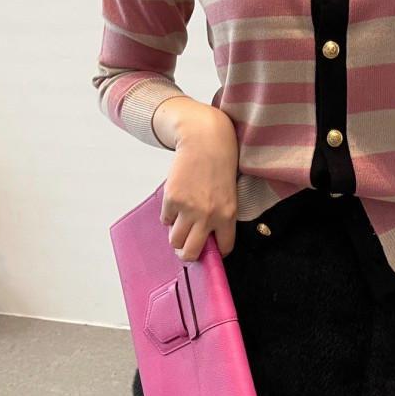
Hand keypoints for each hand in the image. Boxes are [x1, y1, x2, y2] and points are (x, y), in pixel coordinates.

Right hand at [159, 108, 239, 261]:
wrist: (205, 141)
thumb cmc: (219, 165)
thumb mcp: (228, 194)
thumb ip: (219, 216)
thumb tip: (204, 238)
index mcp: (227, 216)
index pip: (223, 249)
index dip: (215, 252)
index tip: (211, 248)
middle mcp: (208, 216)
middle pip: (191, 253)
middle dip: (187, 254)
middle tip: (186, 247)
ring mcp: (188, 209)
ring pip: (174, 241)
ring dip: (176, 235)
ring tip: (181, 223)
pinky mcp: (172, 199)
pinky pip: (165, 220)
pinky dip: (168, 215)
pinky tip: (177, 202)